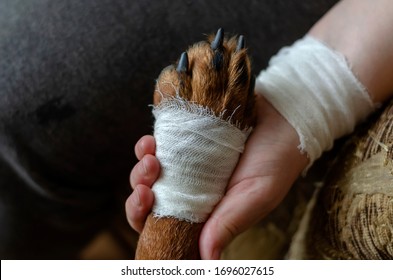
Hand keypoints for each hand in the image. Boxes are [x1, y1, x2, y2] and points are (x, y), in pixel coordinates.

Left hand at [125, 95, 307, 258]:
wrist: (282, 119)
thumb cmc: (274, 161)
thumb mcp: (255, 196)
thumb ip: (228, 224)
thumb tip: (206, 260)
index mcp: (206, 212)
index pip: (165, 225)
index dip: (146, 219)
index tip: (146, 203)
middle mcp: (191, 191)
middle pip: (149, 201)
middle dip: (139, 195)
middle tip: (147, 186)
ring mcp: (185, 166)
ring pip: (148, 175)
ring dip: (141, 170)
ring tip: (151, 157)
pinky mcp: (185, 141)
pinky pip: (156, 147)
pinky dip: (146, 146)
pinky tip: (151, 141)